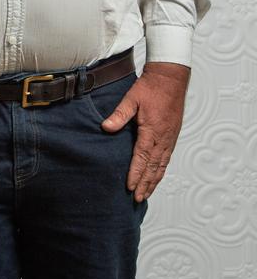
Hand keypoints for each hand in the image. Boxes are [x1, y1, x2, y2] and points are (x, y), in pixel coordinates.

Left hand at [101, 62, 190, 201]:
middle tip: (138, 198)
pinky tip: (156, 176)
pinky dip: (161, 171)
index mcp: (152, 130)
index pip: (142, 157)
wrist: (171, 79)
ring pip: (161, 165)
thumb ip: (119, 114)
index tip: (130, 187)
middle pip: (153, 167)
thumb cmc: (151, 87)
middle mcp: (163, 138)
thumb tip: (106, 127)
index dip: (136, 174)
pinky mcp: (172, 135)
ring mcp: (169, 138)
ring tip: (147, 193)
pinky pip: (167, 158)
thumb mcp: (131, 98)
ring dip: (154, 180)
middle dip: (145, 184)